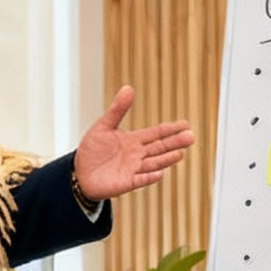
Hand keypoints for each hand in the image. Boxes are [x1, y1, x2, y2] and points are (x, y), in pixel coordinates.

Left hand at [73, 86, 193, 200]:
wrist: (80, 172)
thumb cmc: (92, 149)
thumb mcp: (104, 125)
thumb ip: (117, 109)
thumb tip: (128, 88)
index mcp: (134, 140)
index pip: (156, 133)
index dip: (170, 129)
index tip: (185, 124)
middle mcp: (138, 155)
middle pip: (160, 147)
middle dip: (175, 142)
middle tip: (190, 137)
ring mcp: (134, 169)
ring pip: (154, 163)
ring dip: (166, 159)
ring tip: (180, 153)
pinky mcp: (126, 182)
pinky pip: (140, 180)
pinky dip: (149, 177)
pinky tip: (159, 173)